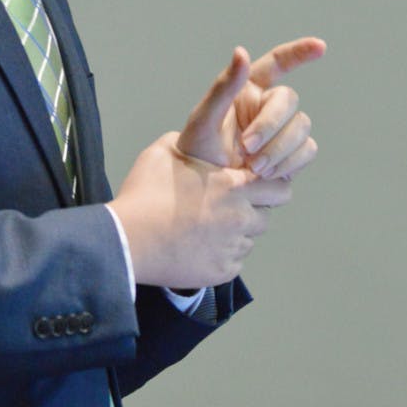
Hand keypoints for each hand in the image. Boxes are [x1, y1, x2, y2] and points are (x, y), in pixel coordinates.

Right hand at [108, 132, 291, 288]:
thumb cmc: (144, 193)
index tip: (256, 184)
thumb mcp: (163, 152)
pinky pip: (233, 261)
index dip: (270, 185)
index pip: (279, 187)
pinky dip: (222, 254)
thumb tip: (196, 135)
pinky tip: (198, 244)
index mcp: (232, 186)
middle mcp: (239, 218)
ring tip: (206, 226)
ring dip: (236, 233)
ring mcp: (232, 248)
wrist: (127, 240)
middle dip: (253, 209)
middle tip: (226, 206)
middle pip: (267, 215)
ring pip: (249, 239)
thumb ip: (188, 140)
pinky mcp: (223, 272)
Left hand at [177, 38, 325, 178]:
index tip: (320, 46)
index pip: (277, 63)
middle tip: (247, 150)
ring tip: (254, 169)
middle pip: (289, 101)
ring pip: (302, 127)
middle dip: (271, 126)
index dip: (299, 52)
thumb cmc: (196, 152)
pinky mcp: (291, 156)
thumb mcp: (203, 119)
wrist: (204, 193)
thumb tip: (241, 51)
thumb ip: (224, 86)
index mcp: (247, 89)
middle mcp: (267, 106)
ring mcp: (282, 131)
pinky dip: (290, 163)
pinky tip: (268, 176)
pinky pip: (307, 150)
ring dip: (281, 149)